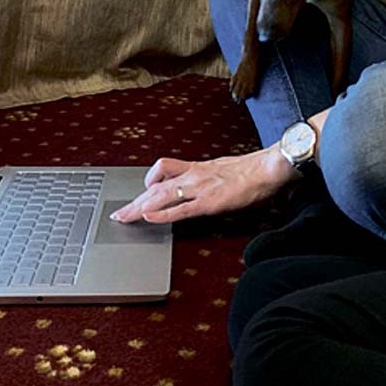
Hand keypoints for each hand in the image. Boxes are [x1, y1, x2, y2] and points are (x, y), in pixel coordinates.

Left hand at [109, 146, 296, 224]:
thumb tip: (200, 184)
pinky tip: (149, 218)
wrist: (266, 168)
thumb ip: (207, 176)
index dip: (146, 183)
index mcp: (197, 167)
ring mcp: (200, 187)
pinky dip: (162, 214)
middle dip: (135, 200)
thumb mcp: (221, 168)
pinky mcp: (209, 201)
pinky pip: (180, 208)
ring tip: (124, 216)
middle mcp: (194, 175)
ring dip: (140, 206)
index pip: (163, 170)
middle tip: (119, 212)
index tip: (135, 195)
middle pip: (155, 185)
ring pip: (161, 195)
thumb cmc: (249, 170)